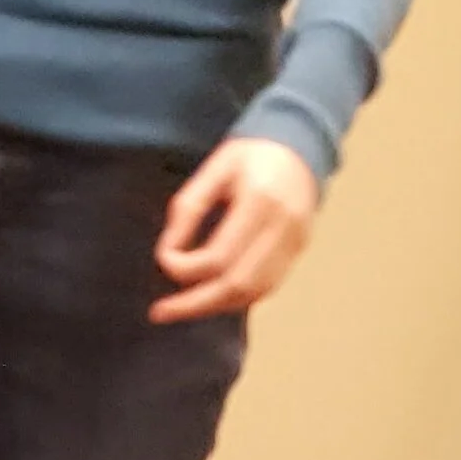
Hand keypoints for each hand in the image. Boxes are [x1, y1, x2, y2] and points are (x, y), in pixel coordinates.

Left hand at [152, 138, 320, 323]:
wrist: (299, 147)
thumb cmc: (251, 156)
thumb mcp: (215, 168)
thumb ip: (188, 208)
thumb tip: (166, 252)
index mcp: (261, 200)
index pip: (219, 256)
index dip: (186, 267)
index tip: (164, 260)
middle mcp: (282, 226)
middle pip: (235, 284)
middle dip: (194, 304)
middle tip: (160, 312)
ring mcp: (294, 242)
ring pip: (251, 294)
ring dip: (212, 306)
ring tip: (180, 309)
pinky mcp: (297, 251)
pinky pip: (264, 289)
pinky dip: (234, 299)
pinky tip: (210, 298)